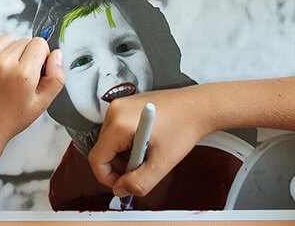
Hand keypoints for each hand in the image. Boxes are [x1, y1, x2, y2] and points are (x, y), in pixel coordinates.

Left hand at [0, 35, 64, 152]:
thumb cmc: (8, 119)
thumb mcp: (41, 104)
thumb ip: (56, 78)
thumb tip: (56, 55)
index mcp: (23, 74)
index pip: (39, 43)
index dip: (40, 56)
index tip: (34, 69)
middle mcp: (2, 63)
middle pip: (23, 41)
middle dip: (25, 55)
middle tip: (18, 76)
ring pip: (6, 39)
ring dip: (8, 51)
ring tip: (4, 72)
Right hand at [88, 88, 208, 198]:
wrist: (197, 107)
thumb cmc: (183, 126)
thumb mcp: (161, 164)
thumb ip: (138, 183)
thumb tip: (121, 189)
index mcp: (120, 124)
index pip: (97, 158)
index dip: (107, 178)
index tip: (122, 184)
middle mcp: (116, 110)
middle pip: (102, 150)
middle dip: (118, 166)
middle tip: (140, 170)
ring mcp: (121, 105)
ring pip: (109, 141)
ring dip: (124, 155)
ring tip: (148, 154)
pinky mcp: (127, 105)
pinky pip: (117, 130)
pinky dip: (128, 143)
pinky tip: (147, 142)